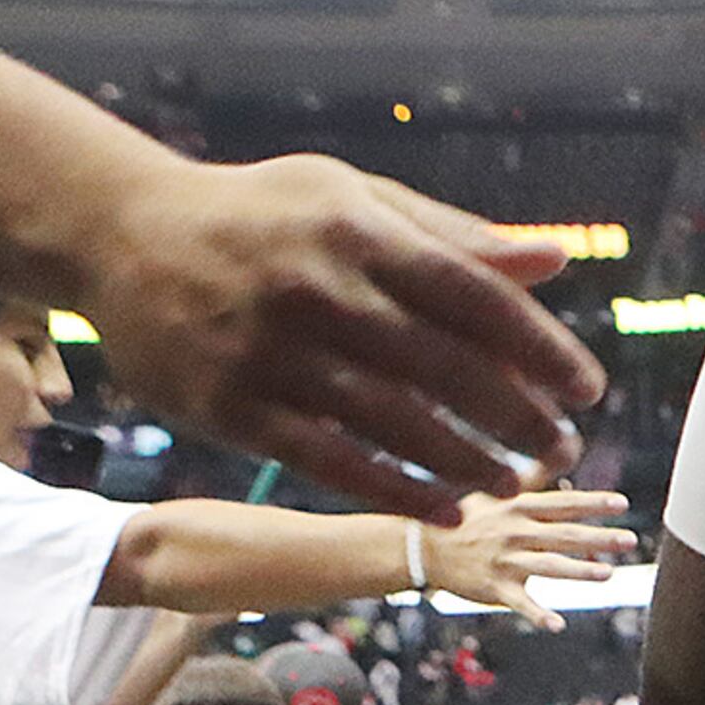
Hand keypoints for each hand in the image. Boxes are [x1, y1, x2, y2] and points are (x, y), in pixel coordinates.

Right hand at [75, 154, 604, 520]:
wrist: (120, 231)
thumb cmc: (265, 214)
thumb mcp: (355, 197)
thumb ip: (455, 236)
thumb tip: (556, 262)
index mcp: (360, 232)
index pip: (474, 297)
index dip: (539, 348)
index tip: (584, 388)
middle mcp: (319, 291)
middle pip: (443, 366)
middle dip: (515, 415)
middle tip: (563, 447)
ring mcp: (270, 352)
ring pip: (390, 422)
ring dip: (464, 460)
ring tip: (513, 482)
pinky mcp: (229, 404)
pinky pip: (326, 458)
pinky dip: (392, 488)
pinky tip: (442, 507)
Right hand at [426, 489, 640, 632]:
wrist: (420, 548)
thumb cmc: (468, 518)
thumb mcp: (497, 492)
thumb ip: (534, 476)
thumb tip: (565, 446)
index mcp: (518, 507)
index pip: (562, 503)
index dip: (592, 503)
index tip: (622, 503)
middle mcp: (514, 532)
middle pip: (562, 534)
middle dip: (597, 537)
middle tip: (630, 540)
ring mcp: (503, 561)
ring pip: (546, 566)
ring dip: (577, 571)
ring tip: (607, 574)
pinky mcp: (493, 588)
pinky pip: (518, 602)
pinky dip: (537, 614)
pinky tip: (557, 625)